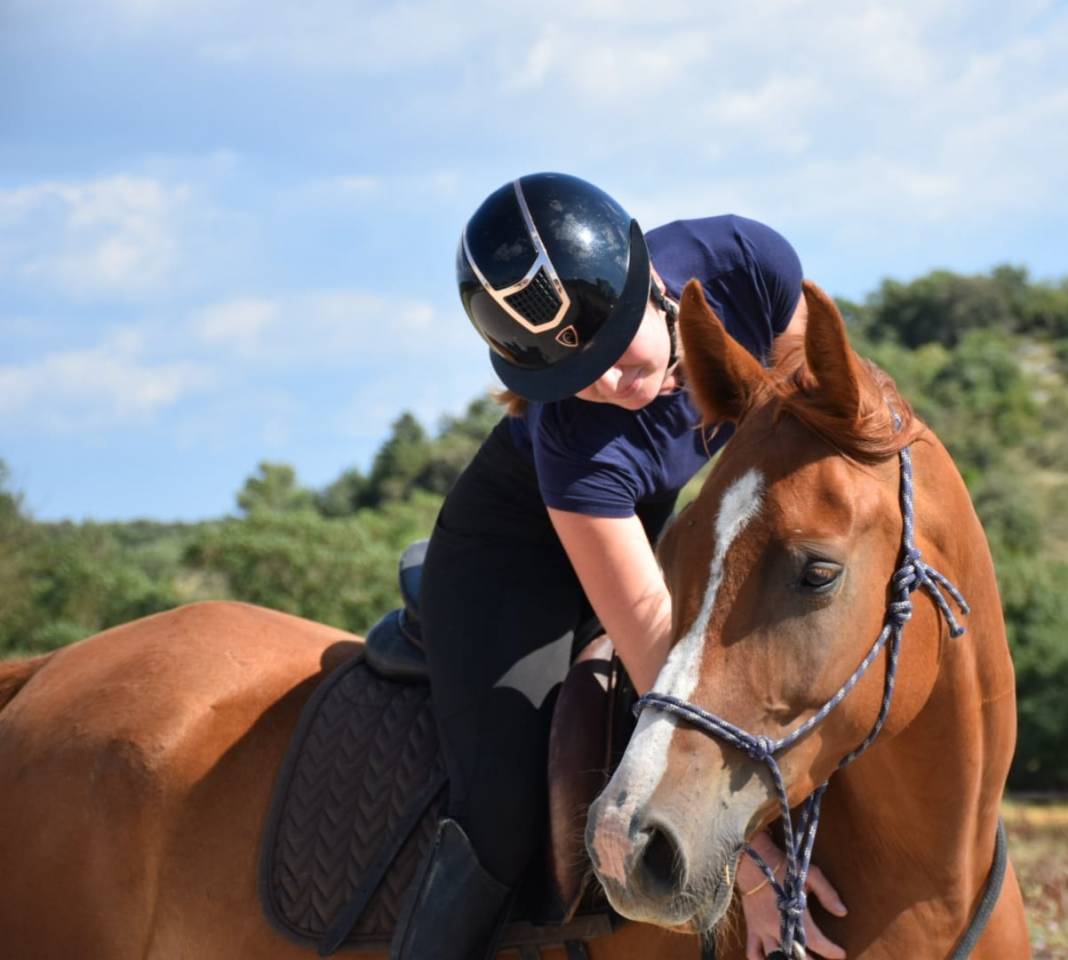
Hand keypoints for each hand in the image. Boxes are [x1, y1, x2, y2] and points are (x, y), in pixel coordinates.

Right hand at [737, 833, 847, 958]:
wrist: (754, 861)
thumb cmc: (784, 866)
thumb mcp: (810, 874)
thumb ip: (827, 894)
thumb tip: (842, 912)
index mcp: (796, 916)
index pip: (818, 943)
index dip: (832, 951)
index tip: (841, 954)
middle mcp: (779, 928)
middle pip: (798, 956)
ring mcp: (763, 930)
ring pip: (776, 958)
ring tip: (797, 959)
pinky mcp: (752, 927)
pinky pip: (753, 951)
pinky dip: (760, 959)